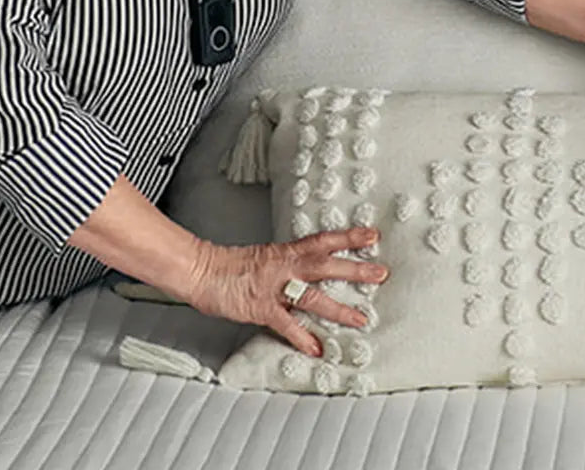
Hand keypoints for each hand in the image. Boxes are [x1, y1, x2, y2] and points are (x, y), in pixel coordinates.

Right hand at [185, 227, 387, 355]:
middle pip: (326, 265)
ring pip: (312, 296)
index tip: (373, 235)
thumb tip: (315, 266)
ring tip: (361, 320)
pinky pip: (285, 324)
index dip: (349, 237)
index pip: (324, 240)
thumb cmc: (234, 265)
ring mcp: (274, 287)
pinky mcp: (260, 308)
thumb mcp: (268, 256)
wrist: (203, 270)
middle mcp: (285, 266)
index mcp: (287, 251)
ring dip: (338, 308)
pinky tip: (317, 349)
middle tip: (381, 273)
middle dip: (355, 269)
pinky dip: (301, 337)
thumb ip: (291, 261)